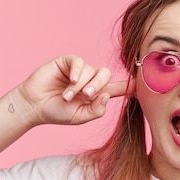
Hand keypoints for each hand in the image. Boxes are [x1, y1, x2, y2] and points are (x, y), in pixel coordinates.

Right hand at [15, 55, 133, 125]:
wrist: (35, 106)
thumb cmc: (57, 113)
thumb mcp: (80, 117)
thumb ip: (96, 110)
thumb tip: (107, 96)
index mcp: (97, 94)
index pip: (118, 88)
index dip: (130, 86)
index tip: (144, 84)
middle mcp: (90, 80)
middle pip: (106, 75)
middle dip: (97, 86)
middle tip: (85, 96)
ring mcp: (80, 70)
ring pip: (92, 70)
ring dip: (81, 84)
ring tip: (67, 95)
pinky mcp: (67, 62)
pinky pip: (79, 62)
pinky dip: (77, 72)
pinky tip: (70, 80)